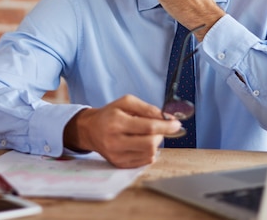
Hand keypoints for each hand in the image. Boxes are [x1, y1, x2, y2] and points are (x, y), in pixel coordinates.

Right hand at [63, 95, 180, 167]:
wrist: (90, 130)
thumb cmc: (110, 114)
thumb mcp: (126, 102)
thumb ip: (147, 107)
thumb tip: (166, 117)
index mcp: (116, 122)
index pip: (148, 127)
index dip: (166, 126)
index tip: (176, 124)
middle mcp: (115, 141)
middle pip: (150, 143)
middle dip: (161, 135)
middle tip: (159, 128)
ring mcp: (117, 155)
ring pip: (149, 154)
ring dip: (155, 143)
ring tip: (147, 135)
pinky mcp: (119, 164)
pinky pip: (144, 161)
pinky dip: (148, 152)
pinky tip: (141, 143)